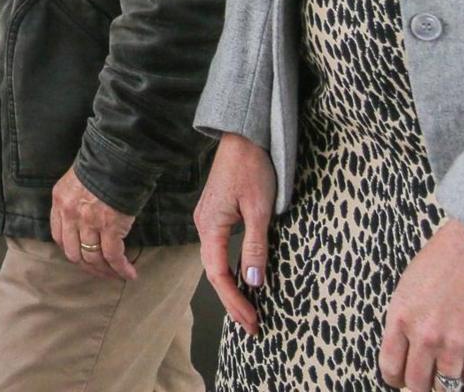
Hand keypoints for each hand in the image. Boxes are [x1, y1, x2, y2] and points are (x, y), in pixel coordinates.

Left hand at [51, 167, 138, 280]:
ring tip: (117, 275)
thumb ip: (75, 201)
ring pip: (92, 258)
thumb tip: (86, 221)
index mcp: (59, 201)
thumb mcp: (77, 180)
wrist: (118, 156)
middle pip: (73, 252)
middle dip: (88, 265)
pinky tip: (129, 274)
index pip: (58, 236)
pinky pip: (113, 256)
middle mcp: (70, 214)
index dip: (70, 250)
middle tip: (101, 271)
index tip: (82, 257)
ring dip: (105, 271)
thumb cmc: (102, 165)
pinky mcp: (109, 227)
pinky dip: (121, 268)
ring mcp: (88, 222)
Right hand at [195, 131, 276, 333]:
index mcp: (210, 226)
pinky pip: (219, 250)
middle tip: (252, 326)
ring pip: (215, 263)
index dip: (235, 300)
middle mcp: (203, 226)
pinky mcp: (215, 214)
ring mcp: (207, 220)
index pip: (218, 275)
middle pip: (214, 273)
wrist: (244, 137)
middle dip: (232, 302)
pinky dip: (230, 270)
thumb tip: (254, 283)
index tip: (252, 321)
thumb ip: (255, 247)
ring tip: (248, 310)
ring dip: (231, 288)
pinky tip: (242, 280)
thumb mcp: (260, 210)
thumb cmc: (252, 168)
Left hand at [379, 219, 463, 391]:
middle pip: (417, 383)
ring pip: (446, 388)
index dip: (395, 379)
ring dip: (447, 388)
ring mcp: (454, 343)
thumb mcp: (408, 287)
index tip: (402, 380)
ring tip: (450, 383)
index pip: (390, 367)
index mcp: (399, 318)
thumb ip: (404, 319)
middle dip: (421, 386)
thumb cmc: (443, 259)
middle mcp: (424, 335)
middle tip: (428, 383)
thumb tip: (405, 347)